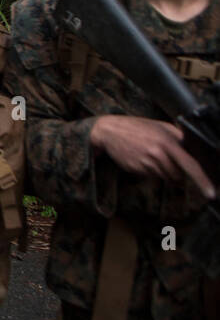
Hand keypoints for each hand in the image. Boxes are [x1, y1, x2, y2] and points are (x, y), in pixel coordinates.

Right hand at [91, 115, 215, 202]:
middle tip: (169, 162)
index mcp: (167, 142)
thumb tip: (194, 150)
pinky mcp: (136, 170)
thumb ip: (179, 137)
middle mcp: (157, 154)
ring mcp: (145, 163)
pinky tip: (143, 158)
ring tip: (153, 157)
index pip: (190, 165)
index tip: (210, 193)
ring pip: (164, 177)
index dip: (202, 180)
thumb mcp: (161, 126)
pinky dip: (151, 171)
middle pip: (177, 176)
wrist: (110, 131)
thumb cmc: (137, 126)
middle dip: (177, 173)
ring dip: (164, 172)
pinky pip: (151, 176)